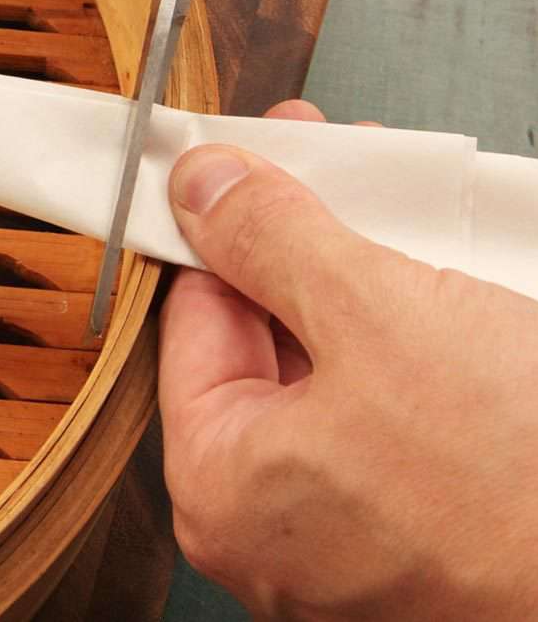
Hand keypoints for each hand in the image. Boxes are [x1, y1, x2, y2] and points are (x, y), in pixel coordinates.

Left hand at [160, 100, 537, 620]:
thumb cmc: (518, 496)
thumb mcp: (379, 319)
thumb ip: (272, 240)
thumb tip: (202, 188)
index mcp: (221, 484)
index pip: (194, 317)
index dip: (219, 224)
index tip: (243, 162)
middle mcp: (269, 524)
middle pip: (263, 342)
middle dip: (300, 244)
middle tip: (331, 167)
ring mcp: (345, 537)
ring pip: (333, 375)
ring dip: (363, 287)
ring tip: (400, 214)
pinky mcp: (420, 535)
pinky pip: (389, 420)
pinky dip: (408, 349)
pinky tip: (444, 291)